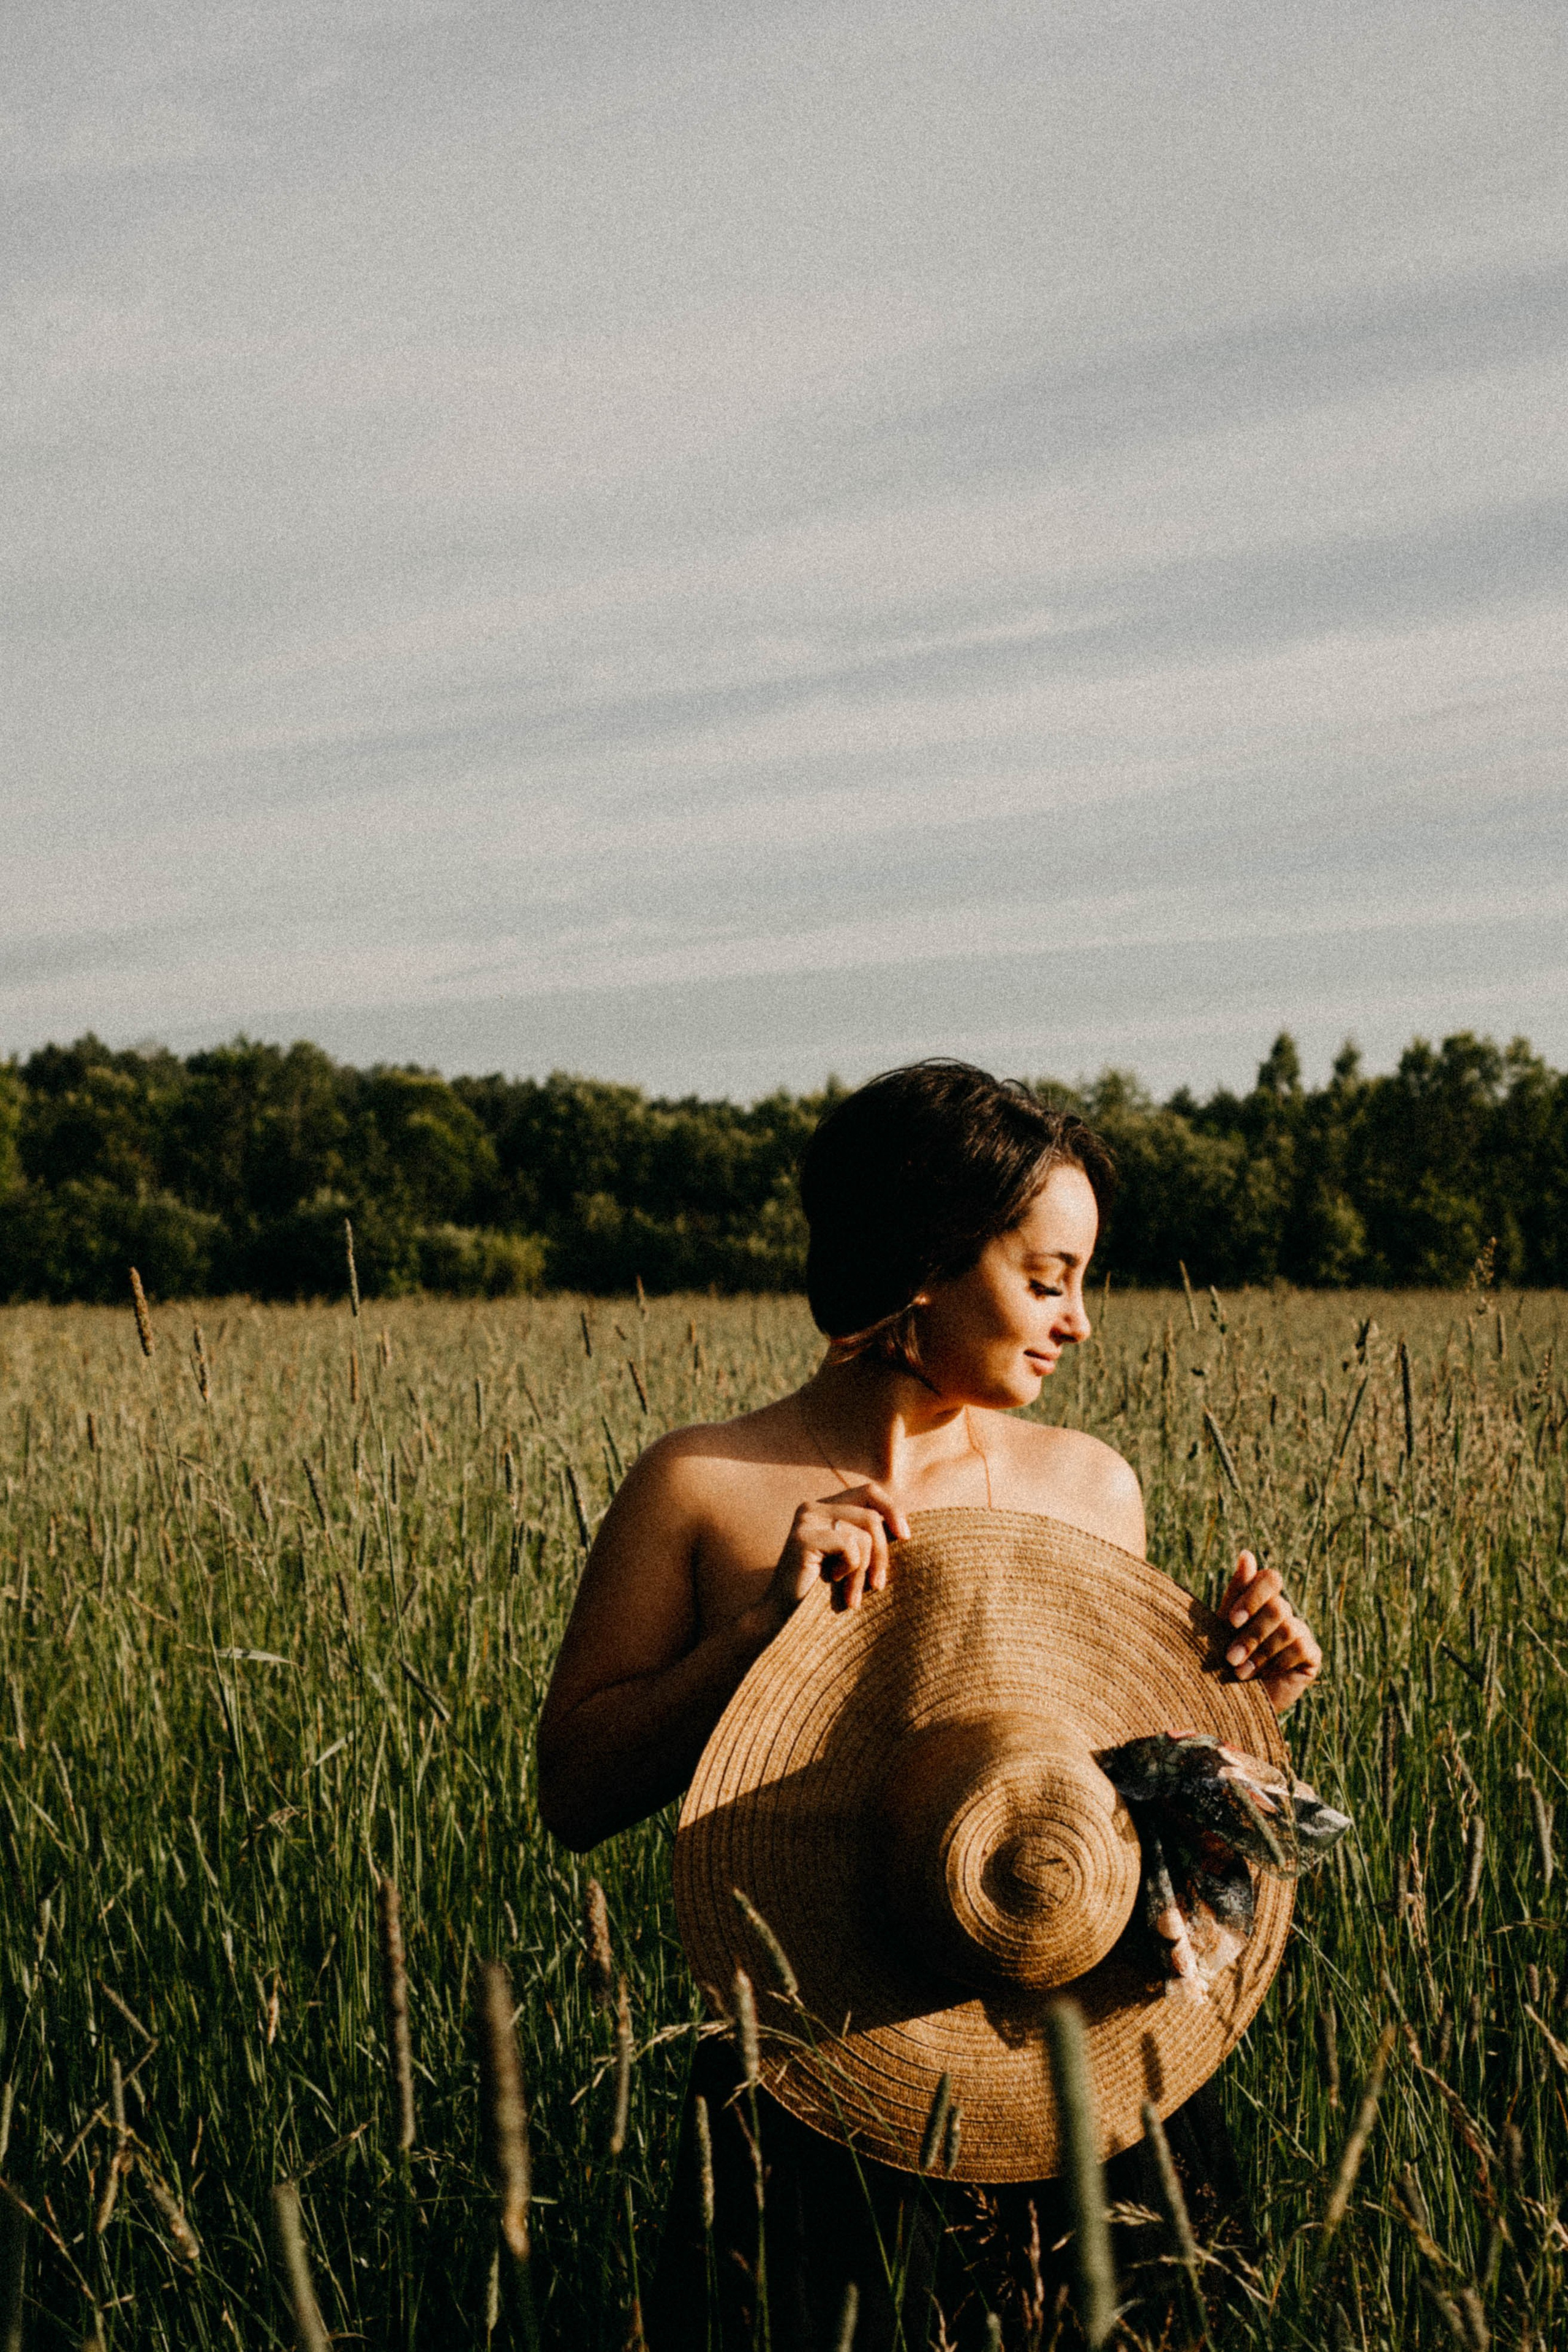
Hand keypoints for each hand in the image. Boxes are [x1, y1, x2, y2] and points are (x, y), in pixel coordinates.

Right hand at [763, 1485, 911, 1628]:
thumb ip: (868, 1538)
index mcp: (825, 1508)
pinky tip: (833, 1581)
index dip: (892, 1509)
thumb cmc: (823, 1593)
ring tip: (853, 1594)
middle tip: (878, 1584)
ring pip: (863, 1534)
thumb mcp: (851, 1560)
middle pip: (871, 1515)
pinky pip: (850, 1546)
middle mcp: (813, 1507)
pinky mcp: (804, 1537)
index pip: (869, 1491)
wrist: (785, 1619)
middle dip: (882, 1553)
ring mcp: (807, 1520)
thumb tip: (904, 1529)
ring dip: (864, 1570)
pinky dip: (850, 1569)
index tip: (906, 1537)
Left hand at [1219, 1552, 1321, 1713]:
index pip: (1270, 1579)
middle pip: (1277, 1606)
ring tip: (1240, 1673)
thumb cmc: (1222, 1661)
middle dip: (1250, 1635)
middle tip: (1229, 1658)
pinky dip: (1278, 1662)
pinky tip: (1265, 1676)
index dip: (1253, 1597)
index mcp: (1261, 1600)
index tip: (1232, 1621)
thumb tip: (1247, 1554)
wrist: (1231, 1703)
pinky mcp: (1311, 1655)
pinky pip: (1301, 1647)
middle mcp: (1284, 1612)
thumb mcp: (1223, 1626)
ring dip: (1259, 1653)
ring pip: (1287, 1628)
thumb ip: (1237, 1591)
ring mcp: (1299, 1632)